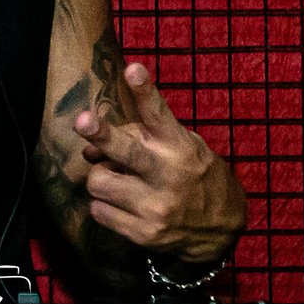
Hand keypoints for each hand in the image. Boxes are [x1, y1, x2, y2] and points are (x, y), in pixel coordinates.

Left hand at [73, 63, 244, 264]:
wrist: (220, 231)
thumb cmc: (193, 176)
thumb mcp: (180, 147)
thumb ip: (139, 138)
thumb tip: (90, 145)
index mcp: (180, 147)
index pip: (159, 114)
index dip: (145, 91)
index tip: (133, 69)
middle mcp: (168, 176)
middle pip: (126, 151)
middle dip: (102, 134)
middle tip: (83, 121)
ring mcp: (156, 207)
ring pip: (98, 181)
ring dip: (100, 177)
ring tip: (118, 180)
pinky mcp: (144, 233)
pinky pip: (99, 211)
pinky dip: (103, 204)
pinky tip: (122, 204)